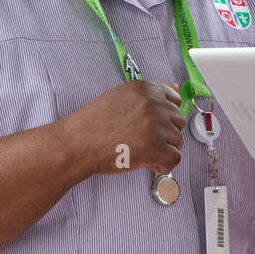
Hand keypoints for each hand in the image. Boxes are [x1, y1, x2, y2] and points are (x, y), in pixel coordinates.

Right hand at [60, 80, 185, 177]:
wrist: (76, 143)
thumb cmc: (93, 123)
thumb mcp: (121, 96)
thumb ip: (151, 93)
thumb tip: (176, 88)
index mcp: (145, 89)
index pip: (174, 100)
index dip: (165, 116)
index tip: (154, 125)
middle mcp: (154, 104)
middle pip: (178, 121)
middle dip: (165, 133)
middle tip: (143, 141)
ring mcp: (156, 126)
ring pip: (177, 141)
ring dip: (163, 150)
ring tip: (141, 152)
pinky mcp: (155, 148)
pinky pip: (174, 159)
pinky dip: (163, 166)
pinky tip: (148, 163)